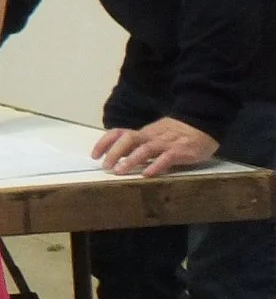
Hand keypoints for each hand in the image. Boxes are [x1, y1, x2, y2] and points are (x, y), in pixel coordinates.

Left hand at [92, 117, 218, 177]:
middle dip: (114, 152)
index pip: (119, 133)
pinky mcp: (181, 151)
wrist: (204, 123)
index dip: (104, 142)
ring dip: (131, 160)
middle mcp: (152, 136)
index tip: (94, 155)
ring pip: (145, 148)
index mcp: (144, 132)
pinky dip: (156, 166)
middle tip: (105, 166)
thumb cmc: (176, 133)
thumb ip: (139, 144)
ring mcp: (166, 143)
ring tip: (120, 172)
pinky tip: (147, 175)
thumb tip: (119, 156)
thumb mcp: (154, 135)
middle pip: (129, 139)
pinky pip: (167, 157)